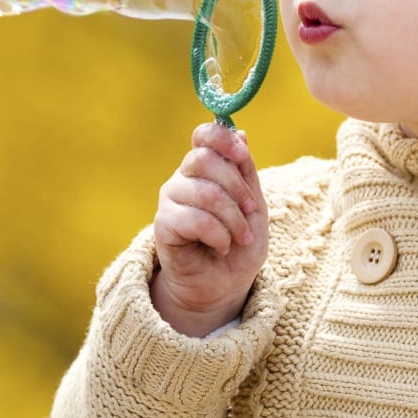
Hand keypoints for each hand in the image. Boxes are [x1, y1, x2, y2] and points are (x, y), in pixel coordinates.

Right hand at [150, 122, 267, 336]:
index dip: (223, 139)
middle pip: (203, 159)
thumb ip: (245, 172)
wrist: (223, 285)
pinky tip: (221, 246)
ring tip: (239, 238)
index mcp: (204, 169)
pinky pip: (195, 220)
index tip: (242, 154)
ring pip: (205, 193)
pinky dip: (218, 235)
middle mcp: (183, 179)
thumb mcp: (253, 205)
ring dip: (233, 219)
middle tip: (249, 210)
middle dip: (236, 187)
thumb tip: (240, 132)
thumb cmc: (239, 244)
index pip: (203, 136)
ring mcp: (170, 200)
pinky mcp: (164, 225)